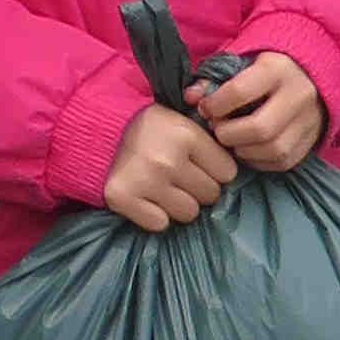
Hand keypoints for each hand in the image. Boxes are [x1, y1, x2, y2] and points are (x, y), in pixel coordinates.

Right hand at [102, 103, 236, 231]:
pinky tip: (147, 197)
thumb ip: (211, 130)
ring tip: (164, 185)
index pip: (228, 172)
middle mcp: (168, 159)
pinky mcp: (123, 199)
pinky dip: (155, 215)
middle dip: (199, 187)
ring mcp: (145, 181)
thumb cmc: (150, 126)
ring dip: (179, 203)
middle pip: (210, 195)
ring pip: (188, 213)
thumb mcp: (181, 116)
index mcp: (186, 134)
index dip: (215, 169)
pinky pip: (160, 224)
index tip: (199, 162)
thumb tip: (243, 150)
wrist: (96, 130)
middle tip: (180, 174)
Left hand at [200, 51, 327, 173]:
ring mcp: (309, 120)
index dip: (215, 105)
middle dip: (229, 134)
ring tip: (230, 140)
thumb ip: (213, 77)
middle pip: (260, 128)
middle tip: (216, 129)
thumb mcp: (241, 61)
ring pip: (274, 149)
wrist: (308, 73)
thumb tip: (190, 97)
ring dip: (243, 150)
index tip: (204, 108)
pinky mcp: (311, 140)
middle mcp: (298, 95)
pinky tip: (246, 149)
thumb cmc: (264, 67)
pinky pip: (283, 161)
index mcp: (277, 69)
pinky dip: (259, 161)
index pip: (240, 92)